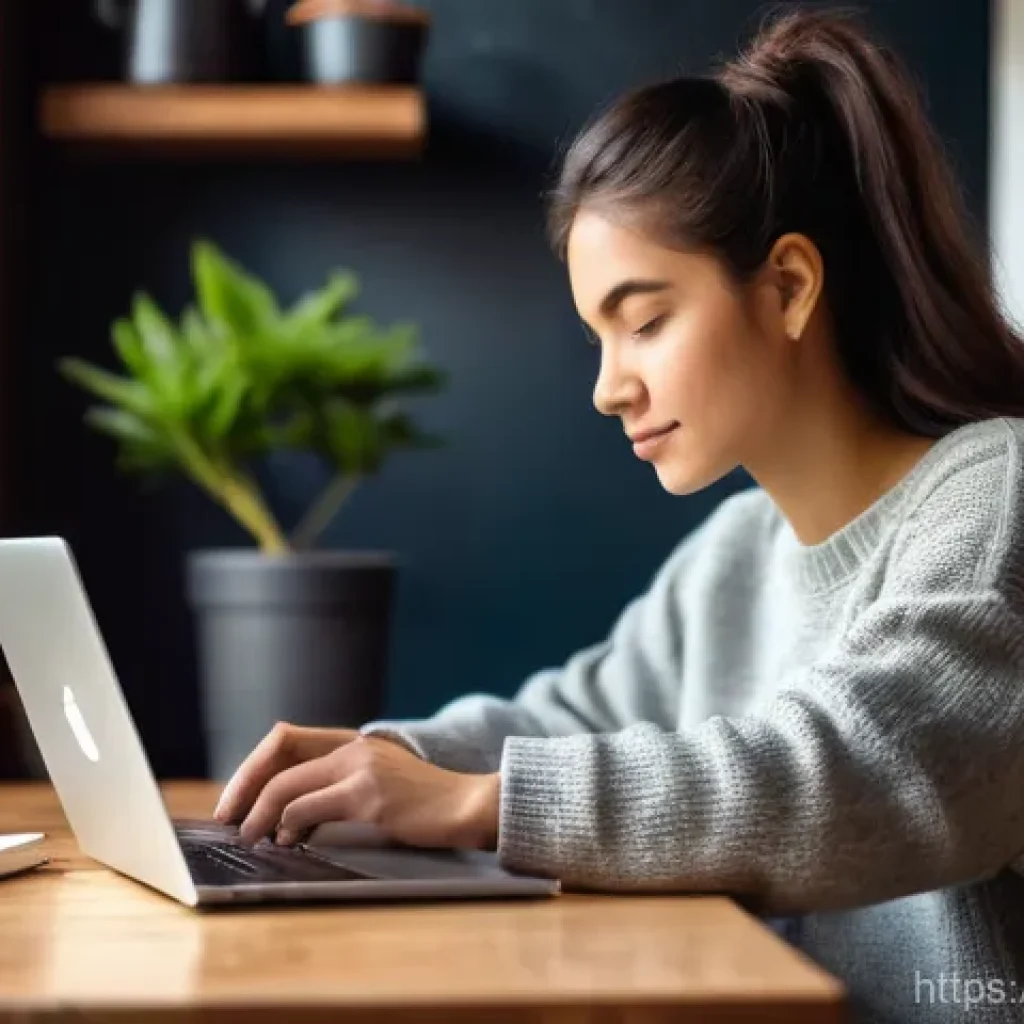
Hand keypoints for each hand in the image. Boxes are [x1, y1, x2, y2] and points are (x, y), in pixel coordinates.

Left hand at [228, 733, 500, 851]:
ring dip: (258, 814)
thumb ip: (339, 786)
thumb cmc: (423, 803)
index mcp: (353, 742)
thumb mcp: (378, 781)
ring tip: (250, 835)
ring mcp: (362, 769)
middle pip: (277, 755)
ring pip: (286, 785)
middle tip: (227, 817)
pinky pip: (309, 809)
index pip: (285, 737)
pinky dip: (288, 826)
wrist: (468, 805)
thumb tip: (287, 816)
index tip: (235, 796)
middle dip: (242, 787)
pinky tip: (288, 840)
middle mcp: (354, 747)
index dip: (252, 765)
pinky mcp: (370, 797)